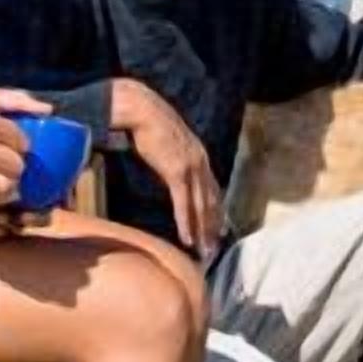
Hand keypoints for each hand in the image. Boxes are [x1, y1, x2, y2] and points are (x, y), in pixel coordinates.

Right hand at [0, 84, 49, 211]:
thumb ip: (15, 100)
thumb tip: (48, 109)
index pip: (21, 142)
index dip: (26, 145)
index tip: (23, 144)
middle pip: (15, 167)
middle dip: (21, 167)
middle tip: (18, 163)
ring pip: (0, 188)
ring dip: (10, 186)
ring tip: (9, 179)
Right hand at [111, 78, 222, 255]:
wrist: (143, 109)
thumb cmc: (150, 122)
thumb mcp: (170, 141)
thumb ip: (174, 154)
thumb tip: (169, 163)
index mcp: (200, 156)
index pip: (213, 190)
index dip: (216, 211)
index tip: (219, 228)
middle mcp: (201, 163)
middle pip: (211, 202)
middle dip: (213, 227)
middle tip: (214, 248)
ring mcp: (191, 168)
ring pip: (201, 207)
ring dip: (203, 231)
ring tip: (204, 251)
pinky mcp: (176, 172)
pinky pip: (183, 204)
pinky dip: (186, 223)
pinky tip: (187, 239)